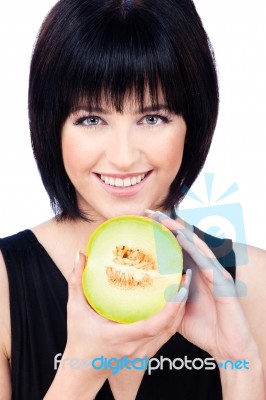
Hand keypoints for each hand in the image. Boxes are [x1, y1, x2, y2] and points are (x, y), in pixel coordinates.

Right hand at [66, 251, 191, 368]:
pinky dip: (174, 318)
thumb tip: (80, 255)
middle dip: (180, 302)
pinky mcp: (146, 352)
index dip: (169, 309)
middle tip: (185, 278)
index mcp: (121, 337)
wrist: (83, 370)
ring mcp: (143, 351)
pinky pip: (166, 334)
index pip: (152, 325)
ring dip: (180, 310)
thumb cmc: (79, 340)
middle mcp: (136, 347)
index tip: (178, 290)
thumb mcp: (74, 310)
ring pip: (170, 331)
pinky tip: (175, 302)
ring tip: (184, 286)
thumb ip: (76, 282)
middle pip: (168, 326)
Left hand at [145, 210, 257, 361]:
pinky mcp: (222, 282)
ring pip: (195, 246)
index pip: (175, 249)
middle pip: (184, 242)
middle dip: (168, 226)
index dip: (161, 235)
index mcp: (192, 274)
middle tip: (150, 214)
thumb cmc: (204, 329)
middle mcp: (203, 270)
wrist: (227, 347)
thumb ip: (164, 299)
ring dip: (179, 231)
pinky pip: (206, 261)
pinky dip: (194, 248)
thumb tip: (142, 296)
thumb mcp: (176, 311)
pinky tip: (182, 238)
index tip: (143, 224)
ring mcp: (214, 273)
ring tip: (163, 219)